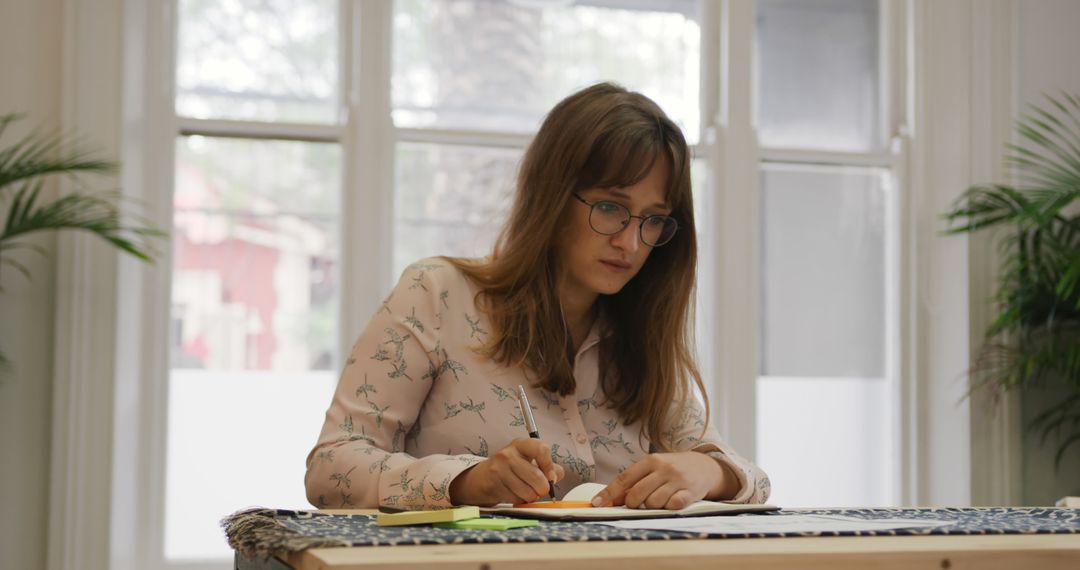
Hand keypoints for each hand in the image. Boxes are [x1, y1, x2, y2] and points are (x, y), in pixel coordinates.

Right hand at [449, 438, 564, 505]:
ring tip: (524, 490)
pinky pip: (516, 499)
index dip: (549, 465)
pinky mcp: (493, 484)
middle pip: (537, 477)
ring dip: (530, 496)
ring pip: (528, 492)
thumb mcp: (529, 461)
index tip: (551, 476)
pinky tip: (513, 494)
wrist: (482, 478)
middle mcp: (508, 454)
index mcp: (521, 445)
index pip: (541, 448)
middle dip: (542, 488)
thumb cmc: (510, 469)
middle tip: (539, 488)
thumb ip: (548, 466)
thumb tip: (558, 474)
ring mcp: (499, 469)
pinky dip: (519, 501)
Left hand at [590, 452, 732, 509]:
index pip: (624, 478)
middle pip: (637, 494)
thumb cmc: (673, 470)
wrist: (706, 466)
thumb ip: (635, 481)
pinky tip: (672, 502)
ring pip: (653, 503)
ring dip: (652, 507)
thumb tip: (610, 499)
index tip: (596, 503)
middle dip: (633, 504)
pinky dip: (668, 508)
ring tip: (660, 499)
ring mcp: (677, 480)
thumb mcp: (654, 469)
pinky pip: (672, 506)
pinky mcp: (690, 492)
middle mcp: (663, 469)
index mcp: (651, 461)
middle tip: (639, 504)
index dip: (609, 493)